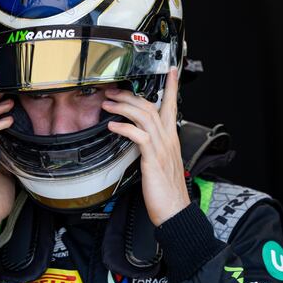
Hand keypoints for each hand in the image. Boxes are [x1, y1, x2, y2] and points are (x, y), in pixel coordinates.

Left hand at [102, 67, 189, 225]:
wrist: (176, 211)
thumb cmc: (166, 190)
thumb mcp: (160, 162)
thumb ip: (152, 147)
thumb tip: (138, 138)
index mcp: (171, 138)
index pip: (172, 106)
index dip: (172, 87)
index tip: (171, 71)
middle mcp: (168, 139)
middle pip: (151, 106)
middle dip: (131, 95)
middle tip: (113, 91)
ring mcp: (162, 148)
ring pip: (145, 116)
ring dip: (123, 107)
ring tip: (107, 104)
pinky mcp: (153, 160)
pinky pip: (140, 137)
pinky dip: (125, 128)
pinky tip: (112, 126)